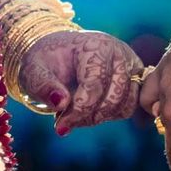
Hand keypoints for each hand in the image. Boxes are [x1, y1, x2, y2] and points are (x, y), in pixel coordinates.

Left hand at [19, 31, 143, 134]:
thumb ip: (43, 85)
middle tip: (66, 121)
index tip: (60, 125)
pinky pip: (129, 108)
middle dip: (89, 116)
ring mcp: (131, 66)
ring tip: (76, 114)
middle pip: (114, 98)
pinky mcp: (136, 79)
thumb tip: (61, 103)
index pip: (95, 85)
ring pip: (125, 106)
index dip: (80, 109)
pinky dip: (110, 116)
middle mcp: (120, 53)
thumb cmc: (47, 61)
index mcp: (96, 45)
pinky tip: (90, 111)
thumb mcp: (34, 69)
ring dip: (100, 118)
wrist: (60, 52)